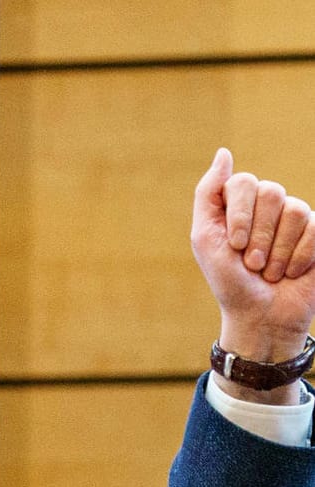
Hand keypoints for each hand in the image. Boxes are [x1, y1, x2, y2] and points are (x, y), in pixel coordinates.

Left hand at [191, 148, 314, 395]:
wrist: (259, 315)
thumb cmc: (228, 280)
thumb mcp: (205, 239)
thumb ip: (209, 194)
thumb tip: (224, 152)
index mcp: (239, 203)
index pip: (244, 182)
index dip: (240, 215)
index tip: (235, 246)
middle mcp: (269, 205)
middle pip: (271, 193)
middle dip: (259, 235)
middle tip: (252, 264)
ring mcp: (297, 217)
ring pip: (295, 210)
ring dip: (279, 251)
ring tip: (270, 272)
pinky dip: (300, 256)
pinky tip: (291, 272)